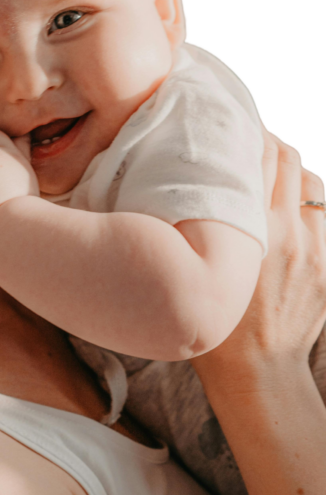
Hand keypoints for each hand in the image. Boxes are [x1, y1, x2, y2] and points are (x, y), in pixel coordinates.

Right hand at [193, 128, 325, 389]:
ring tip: (268, 172)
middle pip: (288, 159)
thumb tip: (183, 184)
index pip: (259, 157)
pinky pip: (324, 212)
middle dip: (268, 142)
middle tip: (244, 140)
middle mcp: (288, 234)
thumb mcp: (192, 268)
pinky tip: (287, 205)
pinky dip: (307, 199)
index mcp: (250, 231)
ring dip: (291, 169)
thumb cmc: (211, 323)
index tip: (229, 124)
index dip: (247, 132)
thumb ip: (194, 224)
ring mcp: (315, 249)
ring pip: (311, 182)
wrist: (258, 371)